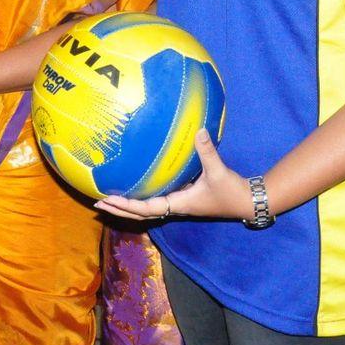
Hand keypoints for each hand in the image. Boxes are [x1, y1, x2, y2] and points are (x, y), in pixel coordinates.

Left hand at [94, 130, 255, 220]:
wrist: (247, 201)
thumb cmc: (231, 191)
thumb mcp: (218, 171)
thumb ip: (207, 152)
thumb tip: (198, 131)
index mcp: (178, 204)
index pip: (145, 209)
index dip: (126, 205)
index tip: (107, 199)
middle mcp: (174, 207)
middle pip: (140, 214)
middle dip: (119, 209)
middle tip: (97, 203)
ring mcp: (179, 204)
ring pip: (147, 209)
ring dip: (128, 205)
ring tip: (109, 198)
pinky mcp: (184, 198)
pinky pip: (158, 199)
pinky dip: (143, 197)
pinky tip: (137, 185)